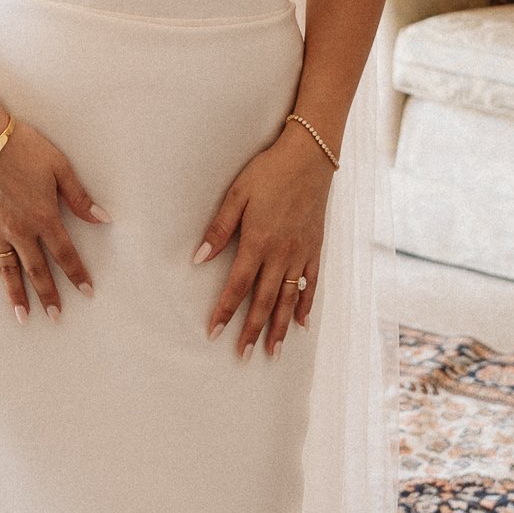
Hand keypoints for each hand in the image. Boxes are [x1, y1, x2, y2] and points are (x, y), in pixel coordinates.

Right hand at [0, 120, 109, 319]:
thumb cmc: (23, 148)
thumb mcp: (59, 167)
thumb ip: (79, 197)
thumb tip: (103, 218)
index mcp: (44, 217)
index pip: (65, 253)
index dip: (77, 273)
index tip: (87, 292)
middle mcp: (20, 231)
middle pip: (37, 270)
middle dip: (48, 294)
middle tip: (56, 316)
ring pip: (8, 269)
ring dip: (16, 294)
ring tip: (22, 316)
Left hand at [195, 128, 332, 358]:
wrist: (310, 157)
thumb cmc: (269, 172)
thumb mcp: (237, 195)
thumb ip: (219, 229)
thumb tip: (198, 258)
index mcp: (258, 242)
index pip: (237, 286)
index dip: (225, 311)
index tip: (215, 333)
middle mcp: (281, 254)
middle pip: (265, 301)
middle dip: (252, 330)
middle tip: (243, 355)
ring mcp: (301, 253)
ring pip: (289, 299)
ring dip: (280, 328)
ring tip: (273, 352)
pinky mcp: (315, 248)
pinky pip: (311, 283)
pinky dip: (306, 305)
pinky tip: (303, 324)